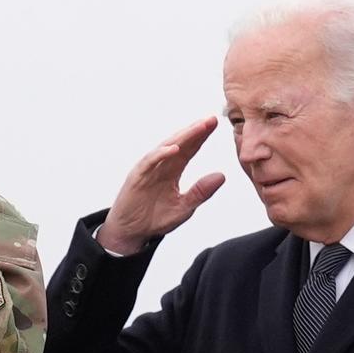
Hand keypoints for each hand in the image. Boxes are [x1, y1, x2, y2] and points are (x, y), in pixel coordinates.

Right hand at [98, 118, 226, 255]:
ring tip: (198, 127)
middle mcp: (161, 166)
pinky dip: (161, 154)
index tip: (215, 124)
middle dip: (195, 131)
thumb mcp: (184, 207)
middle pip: (180, 144)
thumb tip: (221, 175)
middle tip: (211, 119)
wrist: (132, 233)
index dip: (202, 137)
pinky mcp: (137, 177)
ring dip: (182, 137)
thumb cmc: (155, 219)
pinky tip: (174, 148)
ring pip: (166, 148)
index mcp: (173, 171)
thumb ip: (201, 192)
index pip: (190, 149)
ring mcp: (148, 170)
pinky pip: (149, 162)